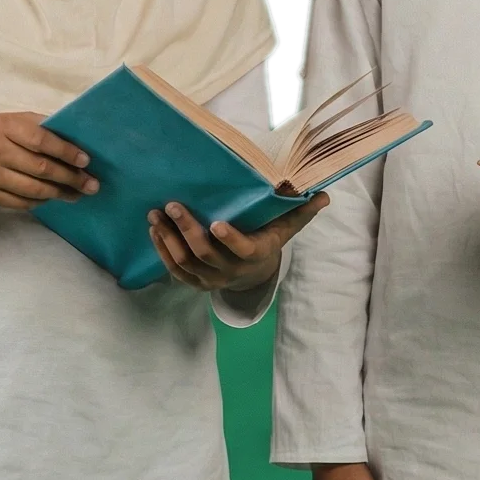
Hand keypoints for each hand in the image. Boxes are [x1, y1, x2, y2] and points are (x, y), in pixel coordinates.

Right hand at [0, 112, 97, 214]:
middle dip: (72, 178)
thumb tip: (73, 136)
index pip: (43, 140)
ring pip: (35, 189)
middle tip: (92, 184)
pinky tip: (52, 198)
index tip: (86, 160)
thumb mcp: (5, 120)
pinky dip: (41, 201)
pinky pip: (22, 202)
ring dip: (61, 193)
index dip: (67, 152)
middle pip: (42, 168)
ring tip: (78, 194)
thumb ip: (36, 125)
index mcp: (5, 126)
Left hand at [148, 193, 330, 292]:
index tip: (216, 224)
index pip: (242, 250)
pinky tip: (154, 231)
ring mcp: (212, 279)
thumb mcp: (287, 226)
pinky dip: (162, 251)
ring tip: (156, 214)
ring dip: (168, 238)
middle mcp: (231, 271)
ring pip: (185, 262)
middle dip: (187, 229)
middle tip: (173, 205)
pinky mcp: (196, 283)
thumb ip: (302, 211)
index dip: (230, 240)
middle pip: (205, 254)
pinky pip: (175, 270)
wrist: (253, 273)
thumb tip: (324, 196)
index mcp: (255, 254)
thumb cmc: (269, 239)